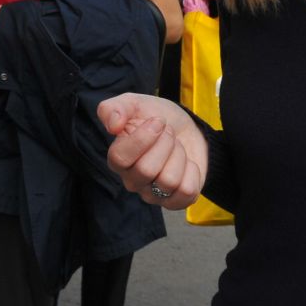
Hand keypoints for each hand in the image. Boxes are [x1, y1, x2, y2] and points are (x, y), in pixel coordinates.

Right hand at [98, 93, 206, 207]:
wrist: (186, 127)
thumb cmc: (156, 117)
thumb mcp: (133, 104)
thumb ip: (113, 108)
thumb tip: (113, 126)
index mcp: (118, 159)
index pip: (120, 158)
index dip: (142, 138)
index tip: (157, 121)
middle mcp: (132, 181)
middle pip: (146, 170)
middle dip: (165, 143)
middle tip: (168, 133)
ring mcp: (153, 194)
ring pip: (168, 181)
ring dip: (179, 156)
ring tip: (177, 147)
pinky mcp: (175, 201)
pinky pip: (186, 192)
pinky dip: (193, 172)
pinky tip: (187, 164)